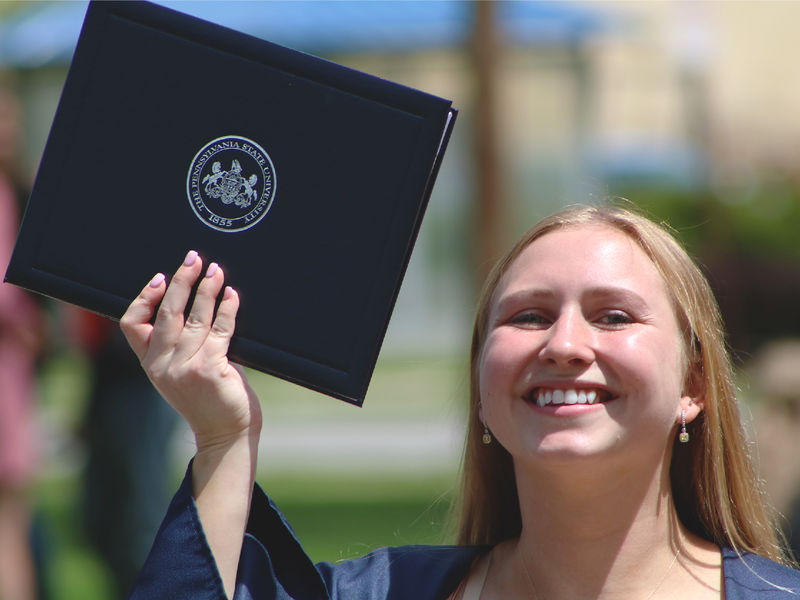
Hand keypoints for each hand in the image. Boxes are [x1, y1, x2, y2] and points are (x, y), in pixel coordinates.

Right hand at [120, 250, 261, 450]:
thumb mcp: (182, 373)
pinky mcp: (210, 368)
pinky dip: (228, 309)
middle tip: (193, 259)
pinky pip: (220, 329)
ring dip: (207, 289)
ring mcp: (185, 367)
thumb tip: (196, 302)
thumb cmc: (210, 401)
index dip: (144, 297)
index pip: (131, 324)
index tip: (161, 277)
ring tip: (216, 271)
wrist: (225, 436)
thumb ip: (182, 345)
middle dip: (180, 280)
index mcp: (152, 364)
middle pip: (166, 312)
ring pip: (195, 317)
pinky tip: (233, 296)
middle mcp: (163, 365)